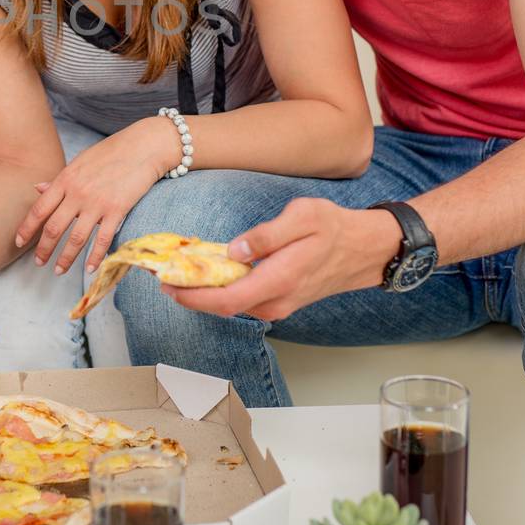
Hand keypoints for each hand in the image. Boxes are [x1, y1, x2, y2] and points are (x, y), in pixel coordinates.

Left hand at [15, 118, 176, 274]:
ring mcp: (97, 202)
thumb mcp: (79, 162)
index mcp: (65, 180)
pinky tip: (89, 269)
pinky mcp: (117, 210)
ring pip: (76, 238)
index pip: (39, 209)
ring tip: (59, 271)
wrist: (143, 146)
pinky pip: (103, 239)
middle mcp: (77, 193)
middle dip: (44, 249)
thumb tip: (37, 188)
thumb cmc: (111, 153)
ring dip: (66, 258)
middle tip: (39, 263)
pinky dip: (95, 257)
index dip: (27, 228)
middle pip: (54, 227)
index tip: (18, 242)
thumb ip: (59, 180)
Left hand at [166, 198, 401, 319]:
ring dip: (203, 293)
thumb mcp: (304, 217)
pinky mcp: (278, 301)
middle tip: (161, 276)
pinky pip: (242, 300)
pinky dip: (220, 290)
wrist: (364, 249)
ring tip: (178, 271)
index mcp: (280, 280)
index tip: (168, 284)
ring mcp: (278, 305)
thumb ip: (268, 234)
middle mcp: (276, 301)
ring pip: (231, 306)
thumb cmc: (334, 228)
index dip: (193, 296)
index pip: (227, 299)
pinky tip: (208, 272)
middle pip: (223, 307)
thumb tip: (235, 250)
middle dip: (189, 295)